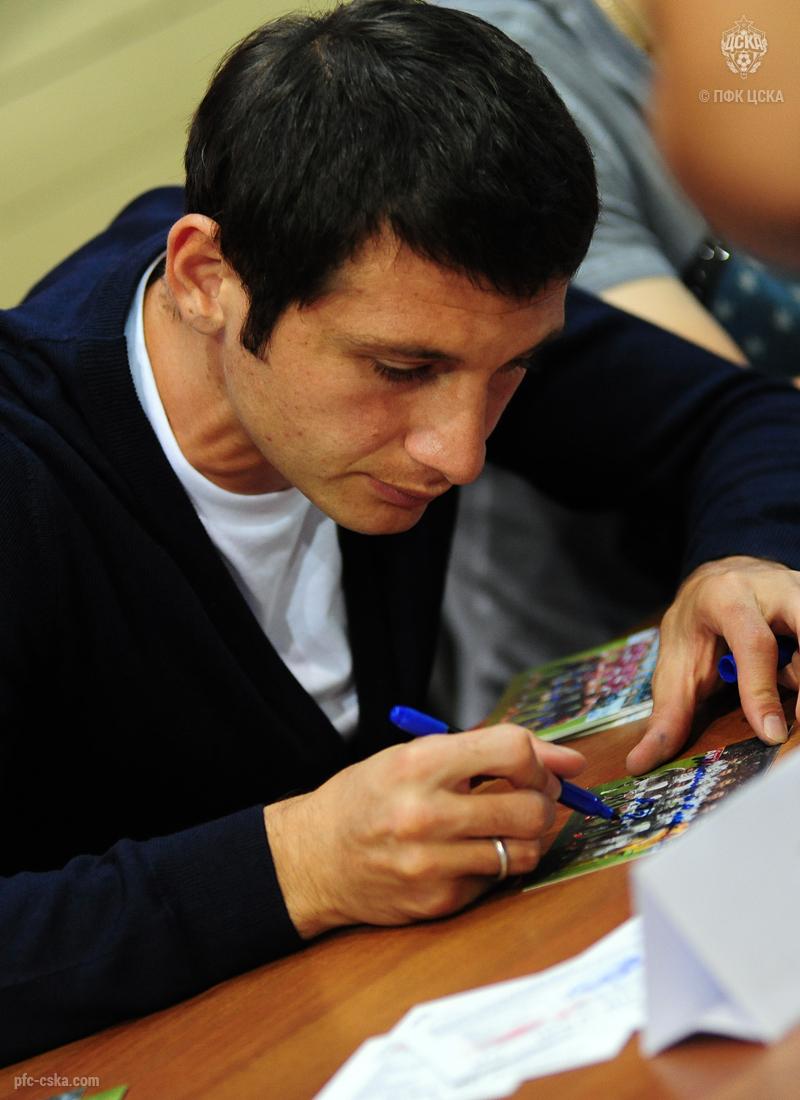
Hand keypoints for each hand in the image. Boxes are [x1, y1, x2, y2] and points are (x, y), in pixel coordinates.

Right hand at [264, 726, 584, 937]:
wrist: (313, 857)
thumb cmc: (369, 796)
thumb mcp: (416, 755)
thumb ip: (488, 752)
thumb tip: (570, 763)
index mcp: (419, 764)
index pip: (513, 751)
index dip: (539, 757)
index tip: (540, 767)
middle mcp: (425, 814)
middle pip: (531, 807)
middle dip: (544, 801)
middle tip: (531, 797)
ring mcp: (432, 863)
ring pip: (525, 850)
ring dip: (528, 836)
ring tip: (505, 824)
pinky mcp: (438, 900)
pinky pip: (497, 880)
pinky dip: (496, 863)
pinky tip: (470, 852)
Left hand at [627, 555, 799, 774]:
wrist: (719, 582)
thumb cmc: (696, 626)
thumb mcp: (675, 663)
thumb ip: (667, 714)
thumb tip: (640, 764)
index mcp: (726, 596)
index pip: (753, 642)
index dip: (761, 689)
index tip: (770, 734)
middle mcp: (773, 587)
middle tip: (797, 720)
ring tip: (788, 696)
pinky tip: (792, 683)